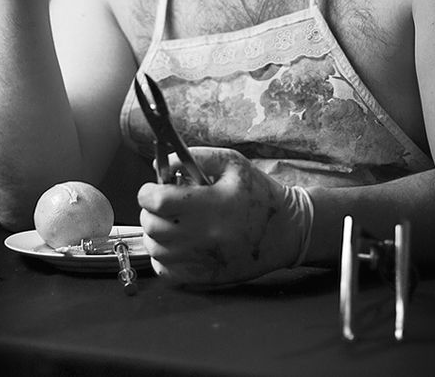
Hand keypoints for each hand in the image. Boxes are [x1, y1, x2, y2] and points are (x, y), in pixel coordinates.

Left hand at [137, 147, 310, 285]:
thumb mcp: (232, 162)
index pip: (158, 202)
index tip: (153, 188)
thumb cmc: (259, 193)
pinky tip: (177, 243)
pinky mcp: (204, 278)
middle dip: (151, 211)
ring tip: (172, 221)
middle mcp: (205, 236)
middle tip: (163, 203)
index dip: (148, 192)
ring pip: (156, 249)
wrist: (286, 231)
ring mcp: (203, 260)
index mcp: (212, 205)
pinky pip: (165, 271)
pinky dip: (163, 256)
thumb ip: (196, 157)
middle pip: (153, 226)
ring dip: (156, 233)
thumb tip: (162, 166)